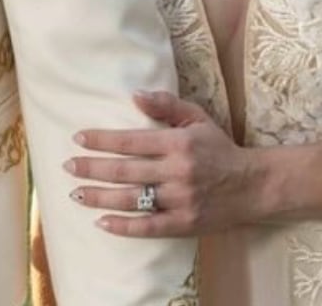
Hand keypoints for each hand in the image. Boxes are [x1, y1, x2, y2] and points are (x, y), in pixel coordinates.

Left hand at [65, 89, 266, 236]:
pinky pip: (149, 227)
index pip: (130, 141)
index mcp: (177, 143)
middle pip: (125, 171)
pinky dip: (124, 226)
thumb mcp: (197, 117)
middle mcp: (177, 171)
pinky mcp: (186, 223)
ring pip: (132, 199)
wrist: (254, 185)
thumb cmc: (219, 148)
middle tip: (67, 166)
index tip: (77, 139)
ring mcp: (181, 199)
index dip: (101, 140)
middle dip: (91, 168)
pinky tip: (101, 222)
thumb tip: (134, 95)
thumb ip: (166, 104)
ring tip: (75, 193)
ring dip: (100, 197)